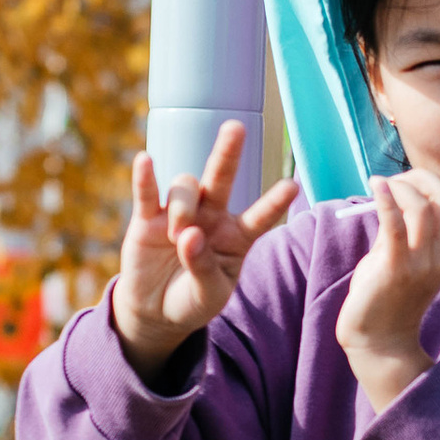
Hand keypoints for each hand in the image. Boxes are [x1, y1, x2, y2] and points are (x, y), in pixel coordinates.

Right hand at [110, 122, 297, 382]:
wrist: (155, 311)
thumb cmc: (192, 300)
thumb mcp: (208, 296)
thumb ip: (205, 269)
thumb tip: (189, 237)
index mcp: (235, 237)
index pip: (259, 217)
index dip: (274, 202)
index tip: (294, 186)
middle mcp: (211, 217)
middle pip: (221, 179)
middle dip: (227, 154)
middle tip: (236, 128)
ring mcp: (179, 214)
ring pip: (185, 188)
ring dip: (184, 206)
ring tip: (180, 235)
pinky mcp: (148, 220)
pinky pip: (147, 193)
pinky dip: (145, 178)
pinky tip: (145, 160)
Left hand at [337, 170, 439, 410]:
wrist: (380, 342)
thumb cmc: (385, 299)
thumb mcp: (401, 260)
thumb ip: (401, 231)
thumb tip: (390, 196)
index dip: (429, 181)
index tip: (404, 180)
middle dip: (418, 177)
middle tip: (393, 179)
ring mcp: (421, 263)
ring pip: (421, 207)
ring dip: (399, 187)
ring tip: (379, 186)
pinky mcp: (396, 268)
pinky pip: (395, 226)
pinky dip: (385, 200)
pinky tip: (375, 187)